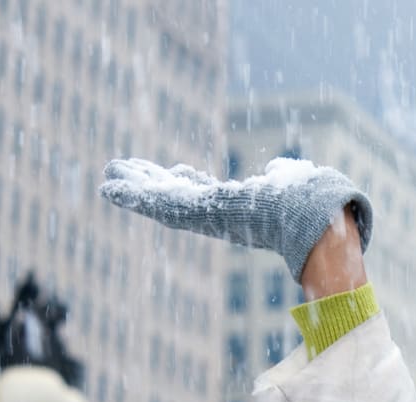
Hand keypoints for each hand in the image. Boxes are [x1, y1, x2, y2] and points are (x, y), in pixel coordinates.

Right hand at [99, 157, 373, 280]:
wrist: (309, 216)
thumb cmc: (306, 202)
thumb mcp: (289, 180)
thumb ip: (281, 175)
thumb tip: (276, 169)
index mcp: (236, 207)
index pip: (205, 194)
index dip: (189, 182)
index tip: (177, 170)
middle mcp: (215, 216)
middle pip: (175, 198)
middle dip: (150, 185)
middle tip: (124, 174)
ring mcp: (201, 217)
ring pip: (158, 203)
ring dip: (131, 190)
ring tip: (106, 177)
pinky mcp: (191, 215)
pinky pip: (155, 205)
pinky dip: (131, 196)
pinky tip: (109, 188)